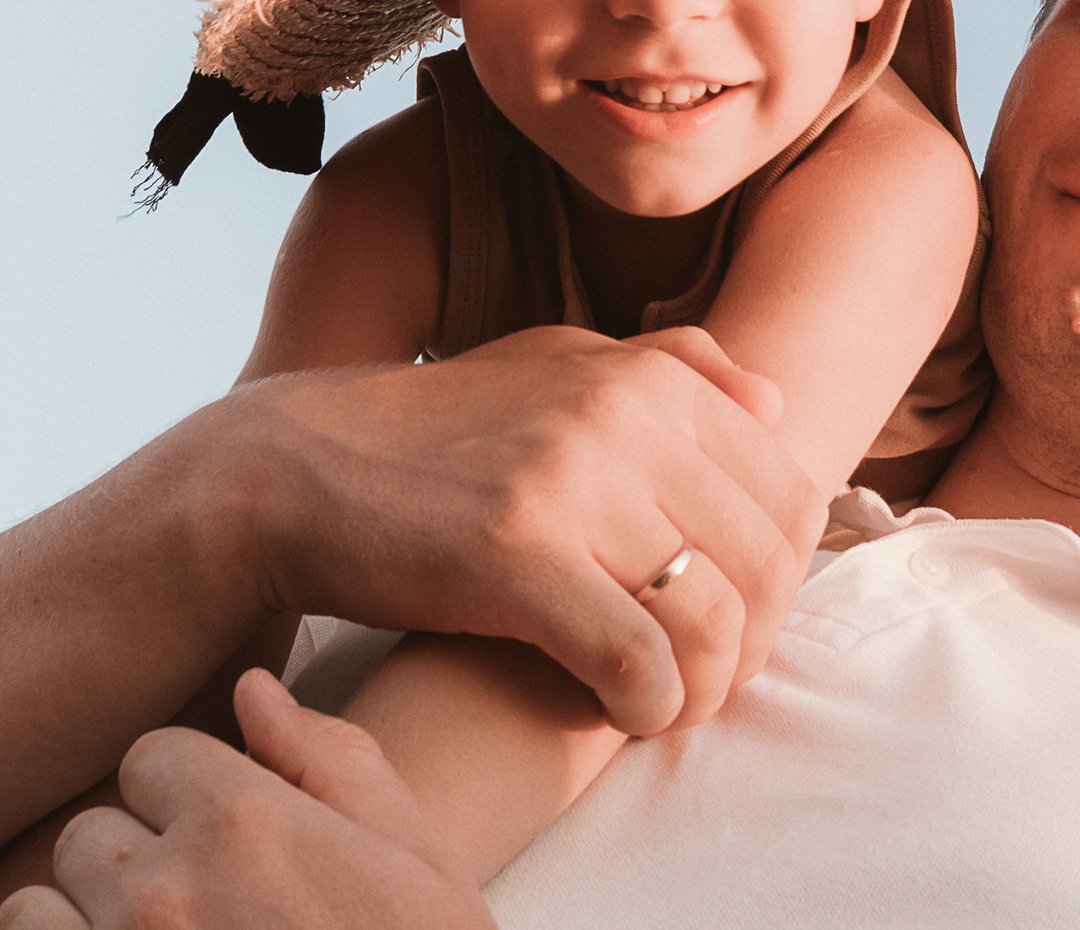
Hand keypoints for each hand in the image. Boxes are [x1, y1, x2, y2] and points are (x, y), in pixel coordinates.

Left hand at [0, 671, 493, 929]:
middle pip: (91, 832)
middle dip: (135, 866)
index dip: (191, 799)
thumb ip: (335, 763)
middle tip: (202, 922)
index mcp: (246, 821)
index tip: (230, 850)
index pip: (153, 755)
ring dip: (79, 929)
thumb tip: (252, 687)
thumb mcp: (420, 866)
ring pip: (33, 908)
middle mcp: (162, 889)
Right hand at [220, 325, 822, 733]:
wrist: (290, 472)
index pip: (789, 495)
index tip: (734, 622)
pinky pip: (638, 659)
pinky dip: (650, 706)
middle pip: (765, 561)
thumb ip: (666, 369)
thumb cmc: (431, 434)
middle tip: (703, 679)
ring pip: (713, 618)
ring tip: (666, 705)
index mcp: (646, 377)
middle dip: (752, 641)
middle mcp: (621, 415)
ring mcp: (569, 481)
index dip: (781, 580)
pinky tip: (625, 714)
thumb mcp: (551, 364)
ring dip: (705, 687)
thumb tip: (775, 400)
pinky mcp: (514, 556)